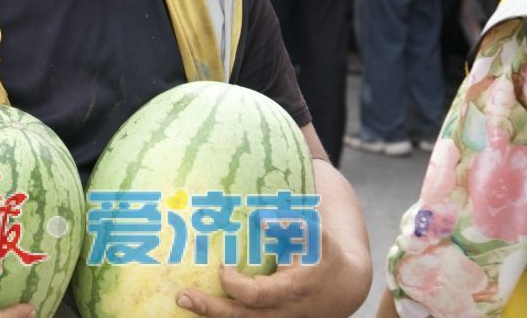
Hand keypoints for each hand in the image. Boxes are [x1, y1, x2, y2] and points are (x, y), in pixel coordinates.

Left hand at [177, 241, 353, 316]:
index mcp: (291, 290)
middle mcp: (281, 312)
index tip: (222, 268)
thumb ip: (291, 225)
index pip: (257, 296)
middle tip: (181, 296)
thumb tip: (260, 218)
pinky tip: (200, 307)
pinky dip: (220, 316)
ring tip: (184, 301)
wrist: (344, 288)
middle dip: (210, 309)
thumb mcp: (316, 237)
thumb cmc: (326, 256)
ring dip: (210, 315)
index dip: (236, 286)